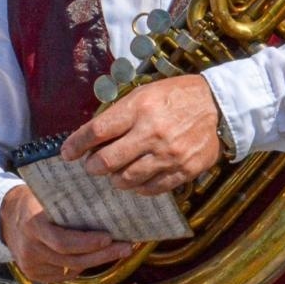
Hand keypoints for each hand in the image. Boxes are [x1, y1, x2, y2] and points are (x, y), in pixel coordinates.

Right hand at [0, 184, 132, 283]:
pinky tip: (96, 257)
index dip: (87, 243)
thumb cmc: (32, 201)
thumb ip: (66, 203)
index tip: (109, 237)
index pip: (63, 242)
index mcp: (32, 226)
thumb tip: (103, 201)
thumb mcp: (44, 196)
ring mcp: (31, 265)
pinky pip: (64, 274)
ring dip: (97, 261)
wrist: (5, 217)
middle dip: (102, 255)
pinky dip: (81, 266)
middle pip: (71, 259)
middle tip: (125, 247)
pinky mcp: (34, 274)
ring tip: (119, 251)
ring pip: (70, 269)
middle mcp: (30, 249)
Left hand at [61, 75, 222, 195]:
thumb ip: (118, 115)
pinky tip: (136, 180)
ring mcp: (169, 154)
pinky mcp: (184, 170)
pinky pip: (152, 189)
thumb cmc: (174, 97)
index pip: (96, 132)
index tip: (67, 153)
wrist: (217, 104)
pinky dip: (139, 187)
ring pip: (127, 179)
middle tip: (92, 166)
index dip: (76, 145)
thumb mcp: (143, 94)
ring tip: (114, 174)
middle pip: (107, 161)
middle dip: (93, 166)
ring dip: (115, 179)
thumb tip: (91, 137)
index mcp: (138, 108)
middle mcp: (152, 133)